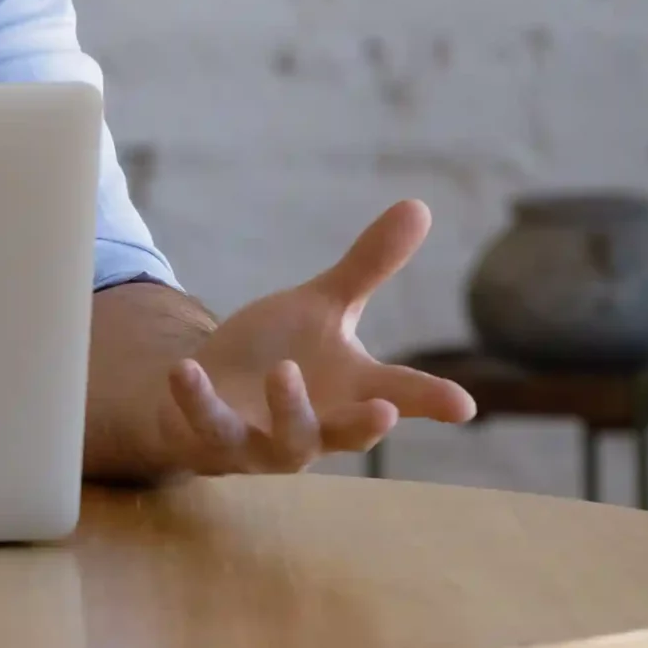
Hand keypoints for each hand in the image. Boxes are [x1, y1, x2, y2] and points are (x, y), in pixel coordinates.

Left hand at [160, 199, 475, 473]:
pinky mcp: (217, 441)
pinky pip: (209, 426)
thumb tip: (419, 205)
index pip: (402, 395)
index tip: (463, 404)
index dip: (432, 401)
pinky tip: (185, 369)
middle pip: (349, 434)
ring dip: (289, 409)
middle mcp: (319, 425)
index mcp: (353, 391)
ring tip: (285, 371)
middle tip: (385, 411)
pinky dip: (198, 400)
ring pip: (288, 441)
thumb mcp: (323, 306)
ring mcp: (268, 441)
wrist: (209, 388)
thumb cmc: (279, 351)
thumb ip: (368, 267)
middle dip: (365, 425)